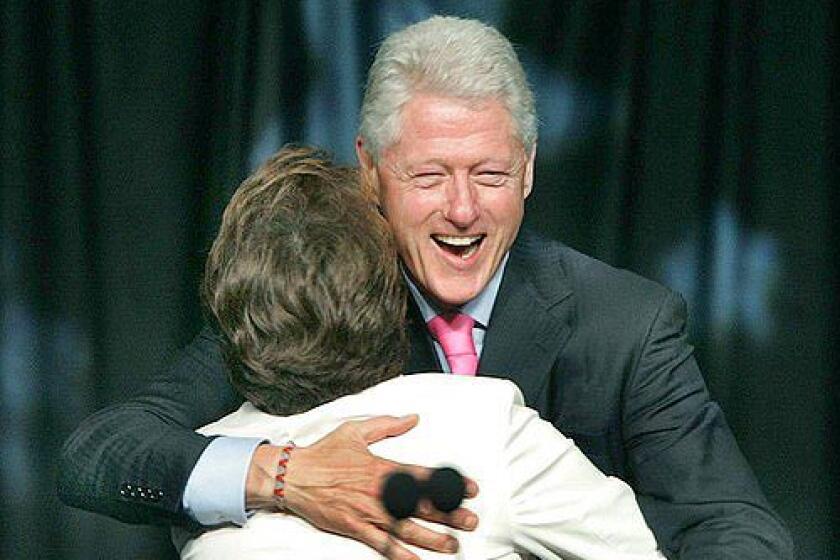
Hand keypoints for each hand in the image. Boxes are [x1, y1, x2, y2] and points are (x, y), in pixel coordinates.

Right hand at [278, 415, 478, 559]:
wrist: (293, 475)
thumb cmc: (323, 454)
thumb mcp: (355, 431)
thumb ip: (387, 424)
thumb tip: (412, 418)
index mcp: (383, 467)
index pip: (424, 476)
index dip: (449, 484)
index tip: (470, 490)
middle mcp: (379, 491)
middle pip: (421, 505)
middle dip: (449, 515)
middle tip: (470, 522)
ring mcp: (367, 511)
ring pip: (406, 528)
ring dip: (431, 538)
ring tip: (452, 546)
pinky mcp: (354, 527)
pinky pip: (381, 544)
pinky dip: (399, 555)